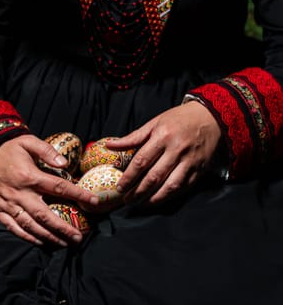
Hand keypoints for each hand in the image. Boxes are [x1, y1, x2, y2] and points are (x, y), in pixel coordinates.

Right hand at [0, 134, 98, 245]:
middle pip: (46, 215)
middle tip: (79, 238)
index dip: (78, 195)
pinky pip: (13, 228)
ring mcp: (8, 204)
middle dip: (64, 228)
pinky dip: (27, 237)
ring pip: (30, 226)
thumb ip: (47, 151)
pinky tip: (40, 242)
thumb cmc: (7, 148)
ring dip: (49, 237)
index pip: (59, 188)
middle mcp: (20, 194)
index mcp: (30, 176)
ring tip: (65, 244)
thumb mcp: (28, 141)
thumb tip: (65, 164)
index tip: (94, 202)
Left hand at [107, 101, 221, 203]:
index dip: (129, 177)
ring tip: (140, 204)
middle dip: (138, 192)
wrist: (210, 117)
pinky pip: (184, 187)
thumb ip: (133, 137)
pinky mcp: (200, 169)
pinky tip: (159, 199)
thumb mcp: (155, 122)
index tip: (120, 187)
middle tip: (127, 200)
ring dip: (153, 198)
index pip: (141, 161)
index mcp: (163, 136)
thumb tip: (110, 145)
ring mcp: (190, 161)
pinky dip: (170, 196)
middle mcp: (177, 150)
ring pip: (170, 186)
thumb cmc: (179, 119)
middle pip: (154, 177)